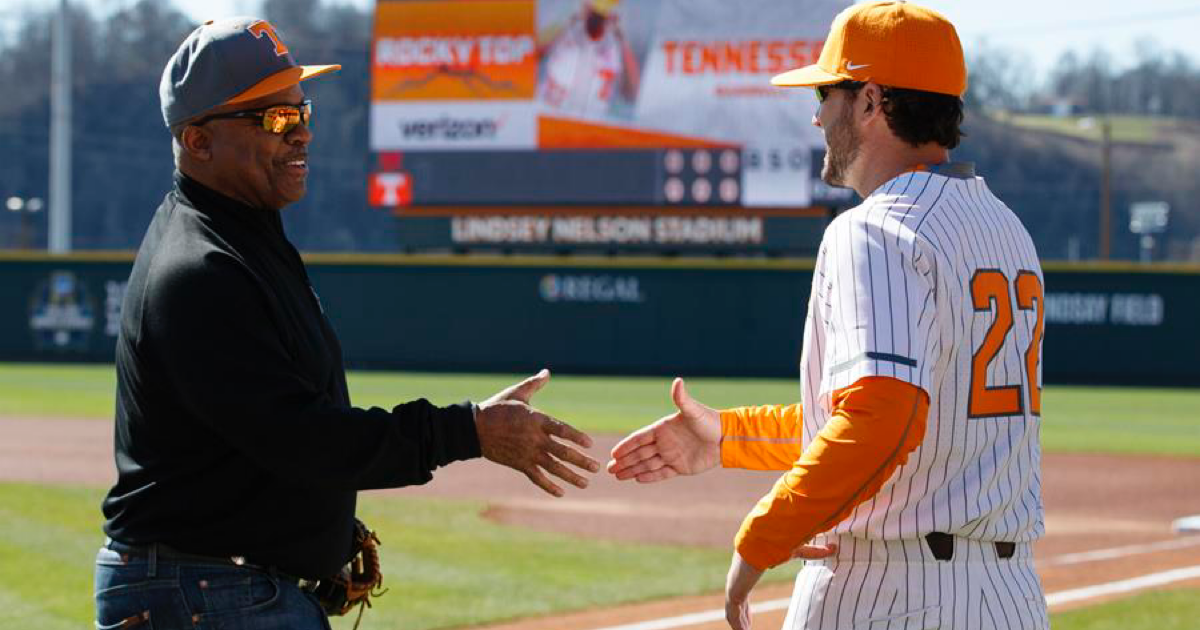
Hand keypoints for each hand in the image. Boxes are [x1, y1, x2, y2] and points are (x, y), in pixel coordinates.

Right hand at [476, 369, 599, 496]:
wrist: (473, 428)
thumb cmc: (496, 408)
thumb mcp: (516, 393)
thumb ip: (534, 384)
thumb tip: (547, 372)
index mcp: (536, 419)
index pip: (562, 429)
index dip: (576, 437)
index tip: (590, 444)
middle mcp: (534, 438)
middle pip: (562, 452)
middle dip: (581, 461)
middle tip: (597, 468)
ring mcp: (527, 453)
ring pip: (553, 467)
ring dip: (570, 476)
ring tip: (585, 483)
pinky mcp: (519, 464)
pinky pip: (536, 477)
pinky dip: (548, 486)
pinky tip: (561, 492)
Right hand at [607, 377, 720, 482]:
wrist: (726, 438)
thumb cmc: (709, 421)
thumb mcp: (693, 410)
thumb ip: (682, 398)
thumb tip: (677, 381)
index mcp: (662, 428)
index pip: (639, 438)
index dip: (626, 446)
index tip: (613, 453)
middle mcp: (664, 442)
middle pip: (639, 453)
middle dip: (624, 461)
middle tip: (608, 469)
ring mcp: (671, 455)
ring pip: (647, 465)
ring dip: (632, 470)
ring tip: (618, 477)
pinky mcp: (680, 467)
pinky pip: (661, 473)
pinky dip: (650, 477)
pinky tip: (637, 479)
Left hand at [724, 541, 835, 629]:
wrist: (761, 543)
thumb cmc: (777, 544)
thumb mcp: (797, 552)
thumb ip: (812, 553)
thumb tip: (834, 548)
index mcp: (747, 573)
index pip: (744, 591)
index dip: (746, 604)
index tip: (749, 612)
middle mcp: (737, 581)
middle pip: (738, 604)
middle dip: (742, 616)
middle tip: (747, 627)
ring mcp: (733, 588)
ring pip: (734, 613)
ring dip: (740, 623)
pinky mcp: (733, 595)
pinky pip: (733, 616)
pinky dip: (738, 627)